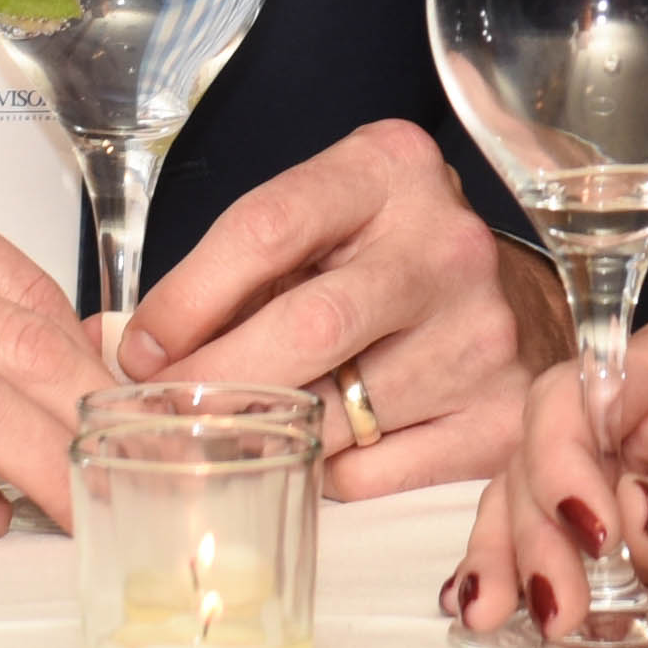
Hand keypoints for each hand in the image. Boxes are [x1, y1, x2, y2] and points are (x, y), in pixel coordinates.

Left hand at [121, 116, 565, 496]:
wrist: (522, 299)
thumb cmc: (392, 254)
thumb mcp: (326, 220)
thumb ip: (240, 266)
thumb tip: (125, 347)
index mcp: (388, 172)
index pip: (266, 227)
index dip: (186, 297)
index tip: (141, 348)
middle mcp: (446, 248)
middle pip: (305, 328)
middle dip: (216, 378)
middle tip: (166, 409)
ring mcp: (481, 338)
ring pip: (333, 415)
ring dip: (264, 432)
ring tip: (232, 428)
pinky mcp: (496, 420)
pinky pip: (369, 474)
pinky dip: (319, 472)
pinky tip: (313, 447)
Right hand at [441, 317, 647, 630]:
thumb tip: (629, 519)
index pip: (582, 393)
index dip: (566, 460)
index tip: (594, 534)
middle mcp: (630, 407)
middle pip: (542, 448)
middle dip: (535, 526)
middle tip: (559, 604)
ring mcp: (619, 461)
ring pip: (531, 493)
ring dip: (512, 552)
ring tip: (499, 617)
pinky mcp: (619, 515)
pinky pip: (554, 533)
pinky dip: (524, 567)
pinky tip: (497, 607)